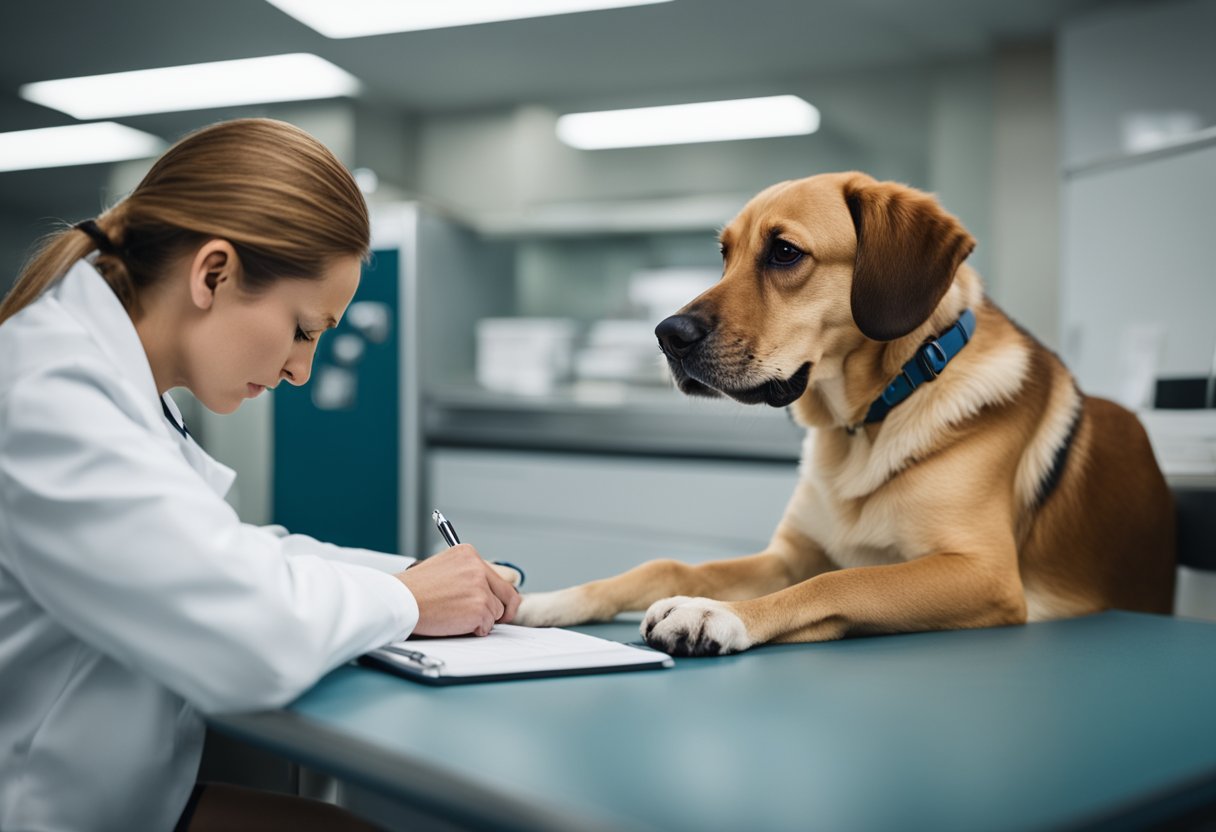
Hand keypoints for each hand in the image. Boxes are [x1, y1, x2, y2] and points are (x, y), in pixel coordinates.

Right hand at [396, 544, 520, 636]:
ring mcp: (480, 587)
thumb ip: (465, 575)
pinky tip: (456, 623)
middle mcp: (477, 567)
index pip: (496, 576)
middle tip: (496, 619)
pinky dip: (475, 630)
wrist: (402, 600)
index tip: (498, 601)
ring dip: (482, 619)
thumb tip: (484, 590)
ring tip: (457, 617)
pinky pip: (487, 625)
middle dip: (502, 608)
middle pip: (506, 593)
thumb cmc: (415, 590)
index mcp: (468, 554)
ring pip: (496, 611)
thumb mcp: (442, 568)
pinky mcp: (480, 607)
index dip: (498, 593)